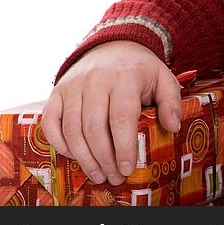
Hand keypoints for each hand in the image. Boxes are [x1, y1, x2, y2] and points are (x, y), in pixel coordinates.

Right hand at [41, 41, 181, 185]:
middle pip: (95, 128)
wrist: (112, 46)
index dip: (123, 147)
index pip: (121, 118)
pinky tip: (75, 157)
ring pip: (72, 129)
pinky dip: (60, 144)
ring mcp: (73, 86)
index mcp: (125, 77)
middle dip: (104, 159)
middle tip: (115, 177)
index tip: (128, 168)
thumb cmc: (140, 69)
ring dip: (84, 157)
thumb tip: (172, 128)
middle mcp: (95, 80)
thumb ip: (171, 102)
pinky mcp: (57, 92)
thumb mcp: (163, 79)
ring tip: (99, 174)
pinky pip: (51, 122)